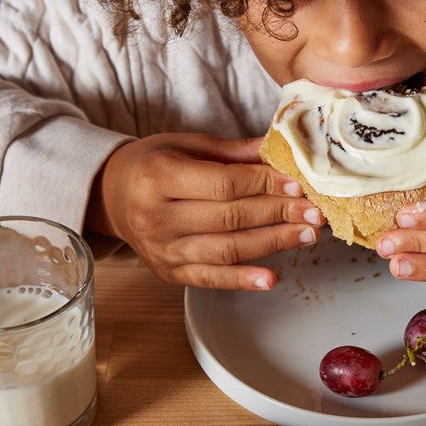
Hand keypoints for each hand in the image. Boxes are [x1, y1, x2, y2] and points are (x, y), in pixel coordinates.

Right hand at [85, 132, 323, 289]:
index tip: (297, 185)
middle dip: (278, 213)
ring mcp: (162, 249)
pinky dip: (242, 280)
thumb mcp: (186, 145)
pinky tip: (271, 279)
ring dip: (273, 243)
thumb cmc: (154, 164)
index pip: (224, 184)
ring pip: (227, 249)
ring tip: (306, 235)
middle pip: (230, 218)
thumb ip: (233, 152)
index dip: (264, 185)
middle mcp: (156, 217)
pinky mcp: (169, 272)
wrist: (111, 196)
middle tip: (314, 211)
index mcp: (159, 177)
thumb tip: (279, 149)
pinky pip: (211, 278)